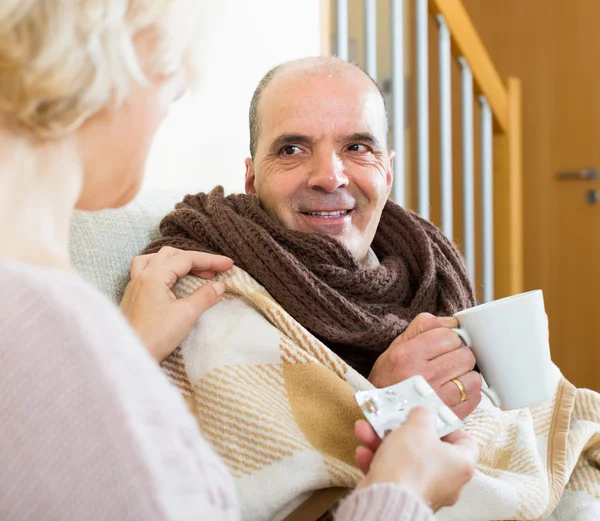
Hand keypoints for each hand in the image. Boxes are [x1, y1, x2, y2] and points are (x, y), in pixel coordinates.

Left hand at [121, 246, 233, 361]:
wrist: (129, 356)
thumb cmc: (156, 336)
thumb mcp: (186, 314)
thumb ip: (204, 297)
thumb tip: (219, 286)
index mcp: (154, 276)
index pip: (186, 259)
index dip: (210, 260)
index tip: (228, 264)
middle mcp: (141, 276)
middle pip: (169, 255)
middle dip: (193, 259)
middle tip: (212, 271)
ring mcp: (134, 286)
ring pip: (153, 260)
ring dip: (174, 261)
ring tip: (188, 270)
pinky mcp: (132, 298)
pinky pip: (145, 272)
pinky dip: (161, 270)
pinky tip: (168, 281)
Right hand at [354, 407, 478, 511]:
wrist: (386, 499)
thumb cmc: (410, 465)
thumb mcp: (418, 426)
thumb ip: (422, 414)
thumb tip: (422, 413)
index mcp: (460, 464)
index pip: (465, 443)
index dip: (449, 426)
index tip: (432, 417)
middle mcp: (445, 481)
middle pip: (425, 447)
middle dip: (400, 430)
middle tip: (390, 419)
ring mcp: (422, 489)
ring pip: (402, 459)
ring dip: (381, 442)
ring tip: (366, 430)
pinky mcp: (401, 496)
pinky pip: (390, 473)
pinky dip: (375, 461)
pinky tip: (363, 452)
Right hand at [368, 313, 481, 418]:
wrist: (381, 409)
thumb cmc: (390, 375)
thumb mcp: (398, 344)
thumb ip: (423, 326)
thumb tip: (452, 322)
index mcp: (409, 355)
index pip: (449, 336)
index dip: (449, 338)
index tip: (443, 345)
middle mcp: (424, 376)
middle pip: (465, 356)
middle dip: (459, 354)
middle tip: (448, 360)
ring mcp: (437, 399)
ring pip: (473, 378)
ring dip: (466, 375)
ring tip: (452, 376)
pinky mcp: (448, 416)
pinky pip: (474, 398)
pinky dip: (469, 393)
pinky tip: (455, 390)